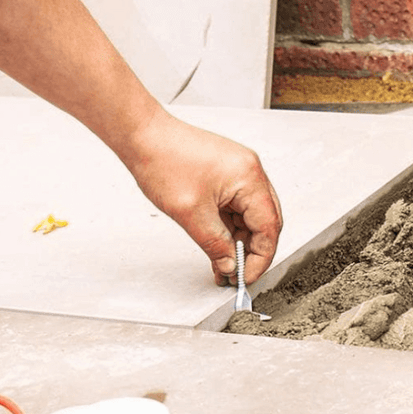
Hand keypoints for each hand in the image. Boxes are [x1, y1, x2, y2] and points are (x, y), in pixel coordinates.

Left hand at [128, 105, 281, 284]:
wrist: (143, 136)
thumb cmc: (163, 160)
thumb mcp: (191, 214)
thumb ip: (215, 244)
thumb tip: (230, 265)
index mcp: (249, 177)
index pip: (269, 227)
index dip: (260, 257)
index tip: (245, 277)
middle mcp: (250, 172)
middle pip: (265, 222)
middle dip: (252, 251)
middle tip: (236, 273)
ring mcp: (239, 172)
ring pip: (250, 216)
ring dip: (239, 241)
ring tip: (222, 262)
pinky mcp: (227, 175)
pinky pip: (236, 207)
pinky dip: (229, 227)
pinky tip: (218, 243)